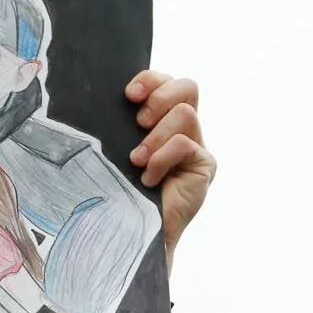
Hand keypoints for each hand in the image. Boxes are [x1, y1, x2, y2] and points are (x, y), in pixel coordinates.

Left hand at [125, 71, 212, 260]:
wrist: (132, 232)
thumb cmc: (118, 191)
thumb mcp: (115, 149)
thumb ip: (119, 124)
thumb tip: (108, 97)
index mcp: (161, 120)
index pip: (166, 82)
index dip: (151, 80)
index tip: (128, 95)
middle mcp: (184, 130)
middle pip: (188, 87)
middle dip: (161, 96)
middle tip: (139, 122)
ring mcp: (197, 148)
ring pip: (185, 114)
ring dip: (156, 137)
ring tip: (137, 161)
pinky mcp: (204, 166)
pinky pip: (185, 144)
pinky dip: (162, 158)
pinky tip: (149, 179)